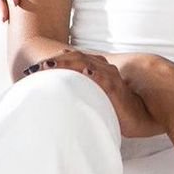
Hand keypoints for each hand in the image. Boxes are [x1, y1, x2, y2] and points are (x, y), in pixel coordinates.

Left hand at [27, 50, 156, 136]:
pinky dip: (92, 74)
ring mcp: (110, 77)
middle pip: (76, 58)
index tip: (33, 69)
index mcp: (98, 71)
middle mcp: (104, 69)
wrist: (140, 115)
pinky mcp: (115, 88)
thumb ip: (81, 95)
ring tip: (48, 65)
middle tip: (33, 68)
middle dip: (54, 61)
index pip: (74, 60)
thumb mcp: (95, 100)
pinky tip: (82, 73)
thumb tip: (58, 102)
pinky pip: (102, 78)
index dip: (54, 61)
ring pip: (86, 64)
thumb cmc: (117, 110)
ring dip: (66, 63)